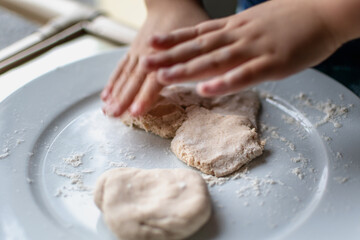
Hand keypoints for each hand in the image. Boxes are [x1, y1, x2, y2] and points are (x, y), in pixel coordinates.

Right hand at [101, 0, 208, 116]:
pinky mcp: (134, 50)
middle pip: (134, 81)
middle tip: (113, 116)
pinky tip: (106, 94)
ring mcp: (139, 52)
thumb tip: (205, 82)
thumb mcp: (201, 38)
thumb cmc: (190, 19)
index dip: (145, 97)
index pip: (154, 80)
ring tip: (106, 110)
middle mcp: (148, 54)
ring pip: (125, 75)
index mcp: (166, 54)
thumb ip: (198, 60)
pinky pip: (121, 67)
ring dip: (116, 93)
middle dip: (123, 99)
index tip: (135, 113)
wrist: (172, 1)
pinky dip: (113, 81)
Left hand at [142, 0, 340, 96]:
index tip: (150, 45)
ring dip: (187, 69)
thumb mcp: (256, 20)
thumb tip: (220, 42)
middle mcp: (238, 36)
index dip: (172, 40)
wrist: (326, 10)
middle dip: (169, 57)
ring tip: (163, 78)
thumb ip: (236, 33)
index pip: (196, 34)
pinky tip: (204, 90)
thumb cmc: (293, 17)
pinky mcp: (273, 63)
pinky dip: (223, 83)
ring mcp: (254, 49)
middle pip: (197, 47)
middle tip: (143, 64)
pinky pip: (244, 75)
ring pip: (214, 60)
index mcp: (235, 27)